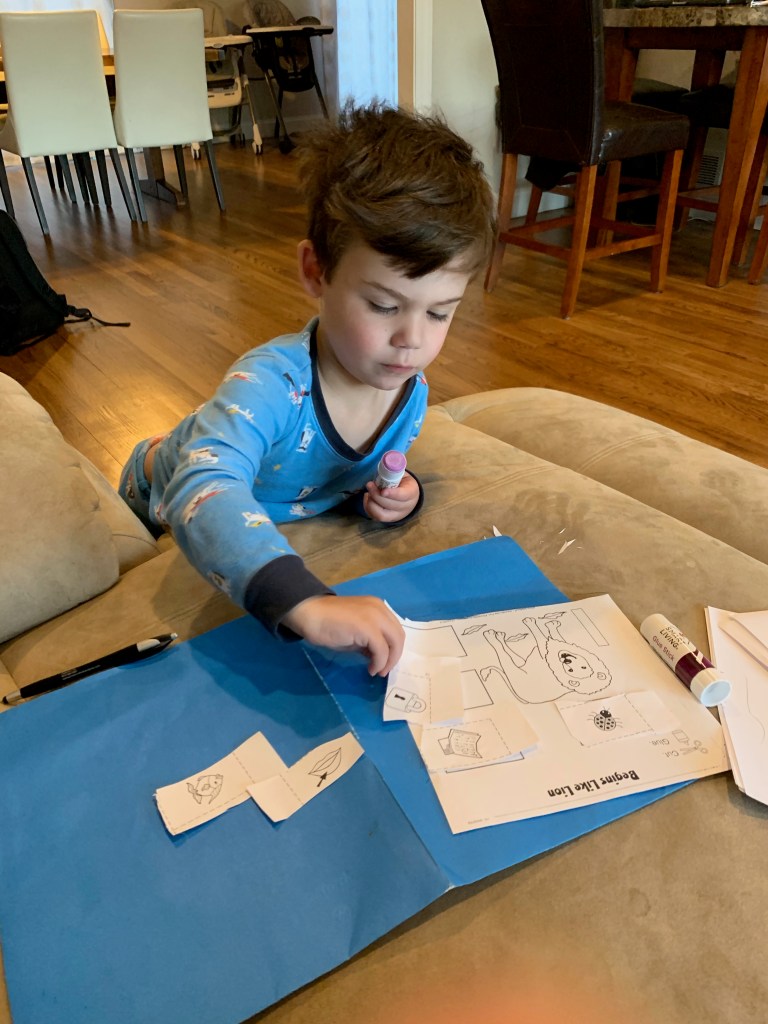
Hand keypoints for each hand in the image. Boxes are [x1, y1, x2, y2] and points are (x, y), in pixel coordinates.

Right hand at [282, 594, 403, 675]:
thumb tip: (377, 655)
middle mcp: (380, 609)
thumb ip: (368, 640)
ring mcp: (375, 617)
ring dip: (388, 661)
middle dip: (394, 656)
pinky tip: (371, 668)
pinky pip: (381, 650)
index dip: (393, 648)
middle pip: (399, 636)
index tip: (385, 661)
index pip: (394, 629)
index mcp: (378, 607)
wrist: (309, 614)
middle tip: (384, 669)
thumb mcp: (354, 632)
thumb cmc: (328, 623)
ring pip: (394, 642)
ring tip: (377, 671)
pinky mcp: (367, 628)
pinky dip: (380, 662)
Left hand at [363, 471, 419, 523]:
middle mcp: (405, 507)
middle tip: (369, 484)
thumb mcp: (402, 474)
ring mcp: (396, 515)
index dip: (392, 494)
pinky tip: (368, 498)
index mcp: (411, 493)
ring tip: (368, 493)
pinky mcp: (387, 520)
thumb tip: (383, 464)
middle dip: (376, 495)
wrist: (409, 497)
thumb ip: (394, 471)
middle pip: (389, 505)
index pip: (402, 496)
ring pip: (381, 514)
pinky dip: (368, 507)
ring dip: (371, 503)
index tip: (382, 490)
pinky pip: (374, 517)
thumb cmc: (403, 483)